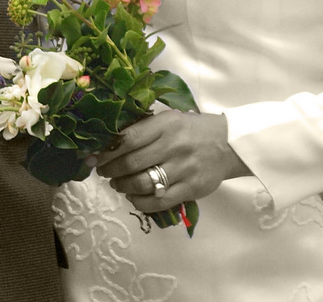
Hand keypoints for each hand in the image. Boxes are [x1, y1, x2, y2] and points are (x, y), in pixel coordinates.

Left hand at [89, 111, 250, 213]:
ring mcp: (183, 169)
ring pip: (143, 183)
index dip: (107, 150)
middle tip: (103, 172)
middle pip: (132, 162)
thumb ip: (145, 129)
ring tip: (117, 184)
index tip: (94, 156)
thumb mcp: (169, 120)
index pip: (129, 138)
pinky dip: (139, 201)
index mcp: (166, 124)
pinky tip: (133, 196)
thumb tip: (110, 142)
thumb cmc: (192, 129)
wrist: (229, 144)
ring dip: (123, 186)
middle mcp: (174, 145)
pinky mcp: (192, 189)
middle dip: (110, 169)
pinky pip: (158, 201)